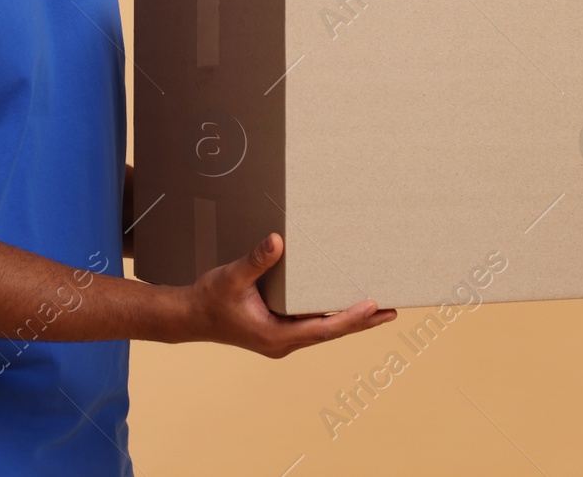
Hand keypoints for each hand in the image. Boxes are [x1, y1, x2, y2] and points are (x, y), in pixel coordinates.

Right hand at [184, 232, 396, 357]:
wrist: (190, 317)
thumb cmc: (209, 300)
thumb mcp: (231, 277)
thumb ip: (255, 260)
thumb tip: (277, 241)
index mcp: (275, 336)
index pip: (322, 330)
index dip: (349, 319)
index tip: (372, 307)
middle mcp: (283, 342)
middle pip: (331, 333)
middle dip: (361, 322)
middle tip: (393, 311)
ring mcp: (282, 338)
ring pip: (324, 330)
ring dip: (350, 320)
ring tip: (379, 309)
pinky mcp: (279, 330)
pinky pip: (312, 324)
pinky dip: (332, 316)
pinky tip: (344, 304)